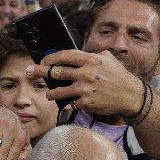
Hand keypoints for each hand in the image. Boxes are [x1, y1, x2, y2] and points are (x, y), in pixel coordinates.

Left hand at [27, 48, 145, 118]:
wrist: (130, 95)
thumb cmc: (118, 76)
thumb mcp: (107, 59)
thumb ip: (90, 56)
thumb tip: (73, 56)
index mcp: (90, 60)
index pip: (64, 56)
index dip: (50, 58)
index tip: (42, 60)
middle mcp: (86, 73)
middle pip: (55, 72)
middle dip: (39, 72)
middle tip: (29, 72)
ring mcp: (84, 89)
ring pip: (57, 91)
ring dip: (50, 93)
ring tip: (49, 93)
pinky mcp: (85, 103)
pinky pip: (69, 103)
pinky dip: (67, 103)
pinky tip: (67, 103)